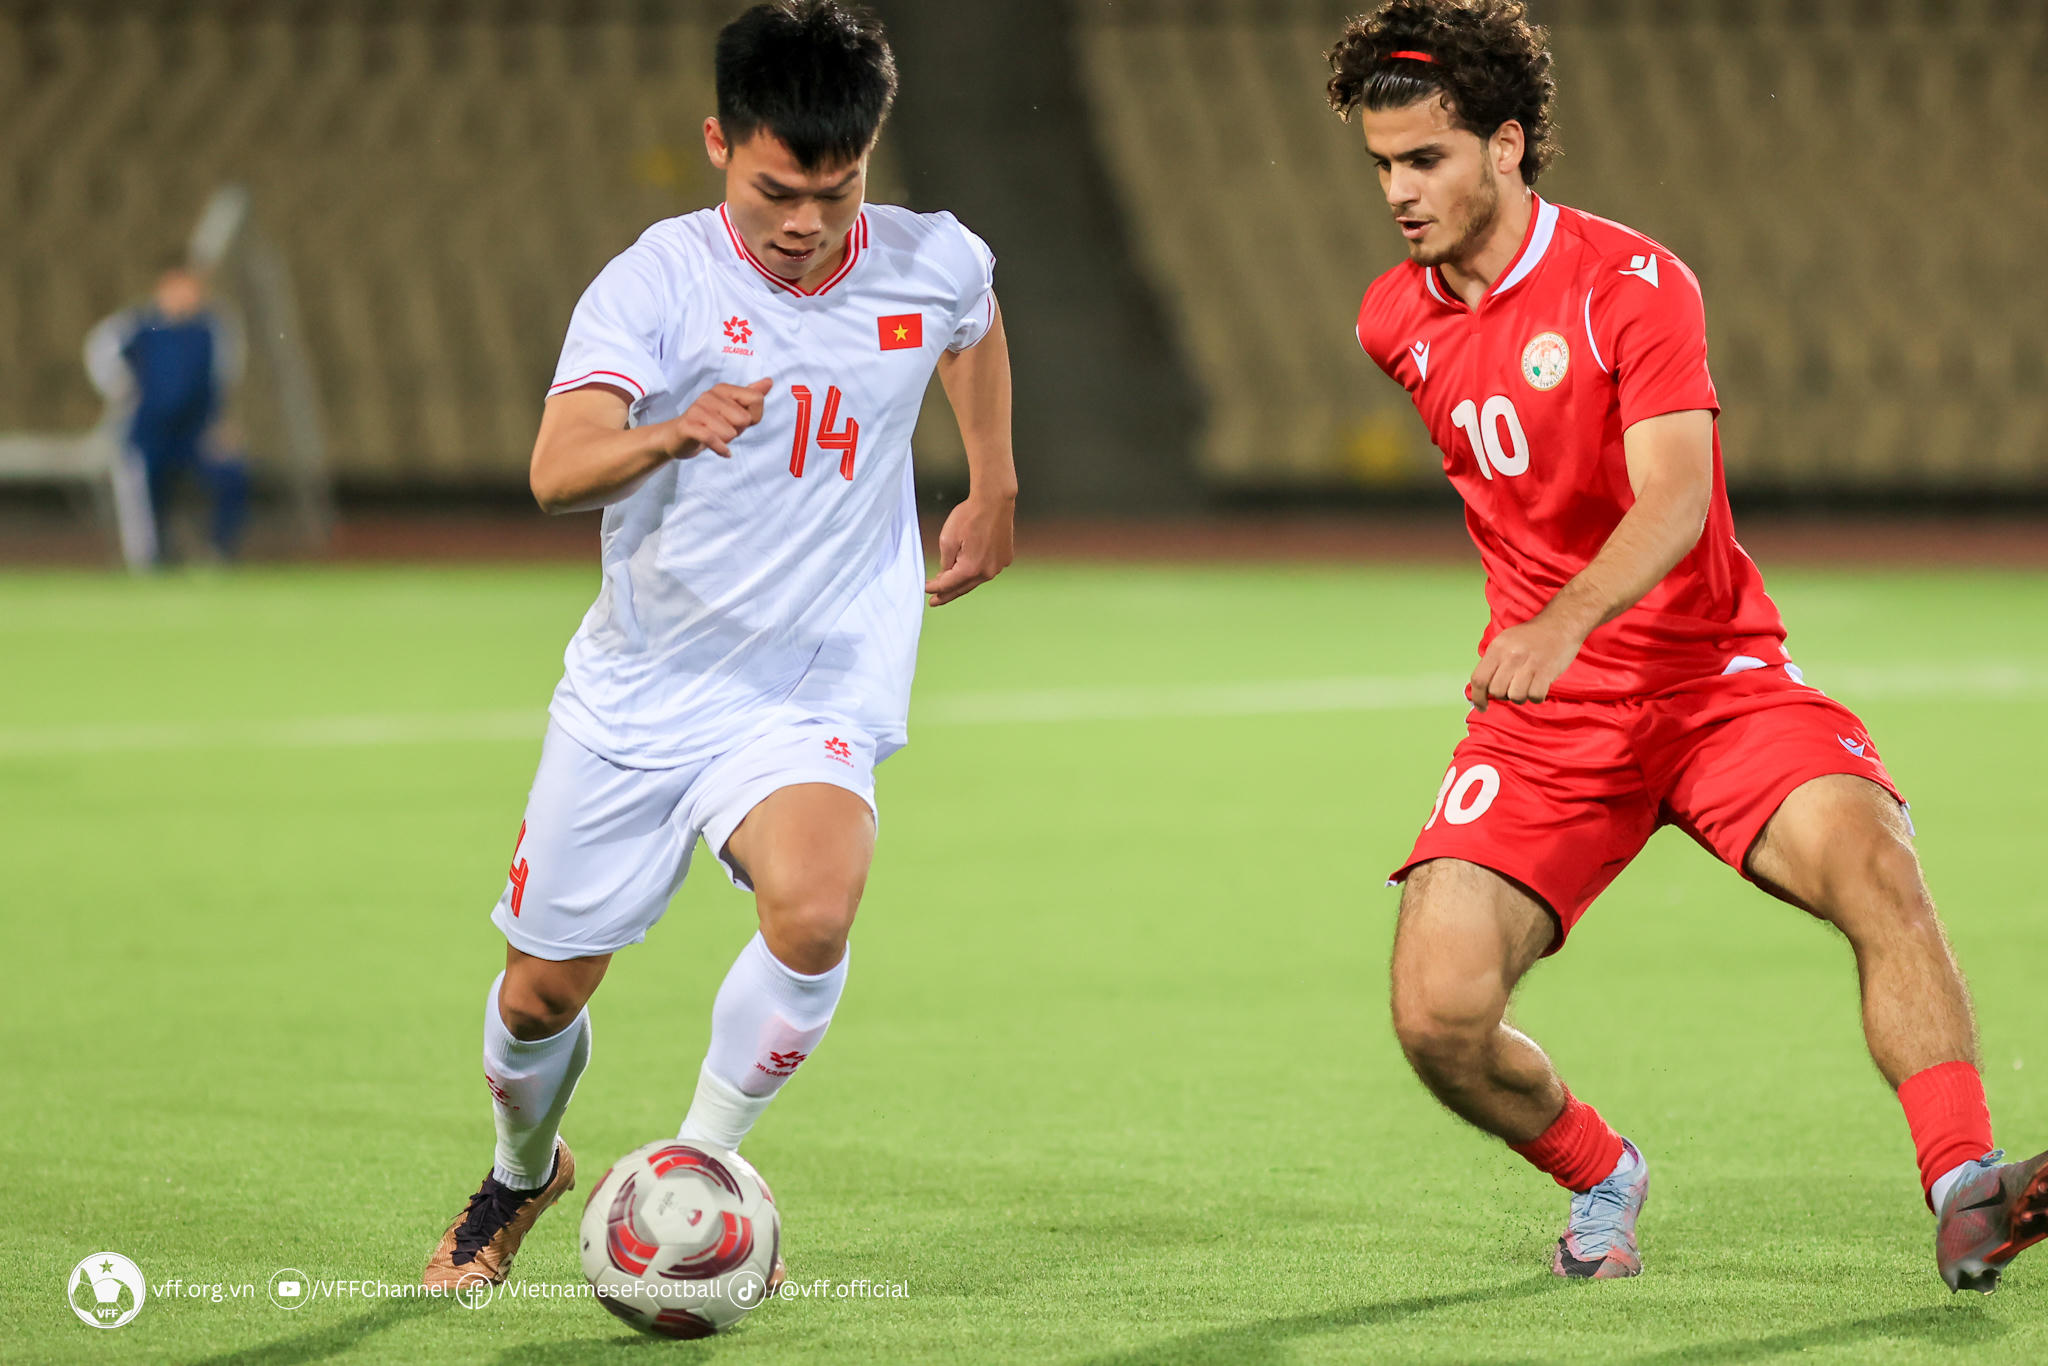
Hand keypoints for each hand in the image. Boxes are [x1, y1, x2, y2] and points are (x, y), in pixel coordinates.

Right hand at [660, 378, 772, 458]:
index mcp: (724, 389)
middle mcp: (710, 395)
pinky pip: (712, 438)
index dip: (754, 416)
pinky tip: (723, 451)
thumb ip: (751, 396)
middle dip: (737, 430)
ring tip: (716, 436)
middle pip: (744, 419)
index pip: (757, 399)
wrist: (679, 438)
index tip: (741, 421)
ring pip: (729, 432)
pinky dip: (721, 449)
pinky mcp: (689, 425)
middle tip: (724, 430)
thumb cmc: (711, 423)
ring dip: (726, 440)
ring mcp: (698, 409)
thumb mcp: (734, 410)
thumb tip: (769, 381)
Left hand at [925, 493, 1014, 605]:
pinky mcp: (1005, 558)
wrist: (994, 501)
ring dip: (962, 582)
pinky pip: (987, 569)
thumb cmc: (969, 516)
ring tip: (950, 586)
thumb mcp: (947, 539)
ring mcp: (998, 566)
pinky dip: (977, 571)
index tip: (924, 590)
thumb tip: (946, 574)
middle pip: (962, 588)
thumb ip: (945, 562)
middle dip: (947, 594)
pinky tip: (969, 569)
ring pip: (976, 580)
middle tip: (935, 601)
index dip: (934, 588)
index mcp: (970, 569)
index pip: (947, 585)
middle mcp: (987, 572)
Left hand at [1468, 611, 1587, 708]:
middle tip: (1513, 687)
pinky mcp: (1546, 671)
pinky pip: (1535, 696)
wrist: (1561, 624)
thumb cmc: (1531, 637)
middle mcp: (1511, 655)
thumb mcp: (1505, 642)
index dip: (1477, 697)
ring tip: (1527, 686)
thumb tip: (1481, 689)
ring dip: (1521, 697)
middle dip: (1503, 695)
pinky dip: (1536, 697)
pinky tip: (1539, 687)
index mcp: (1497, 648)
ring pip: (1515, 696)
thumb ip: (1493, 663)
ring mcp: (1529, 663)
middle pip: (1496, 691)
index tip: (1482, 707)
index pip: (1479, 679)